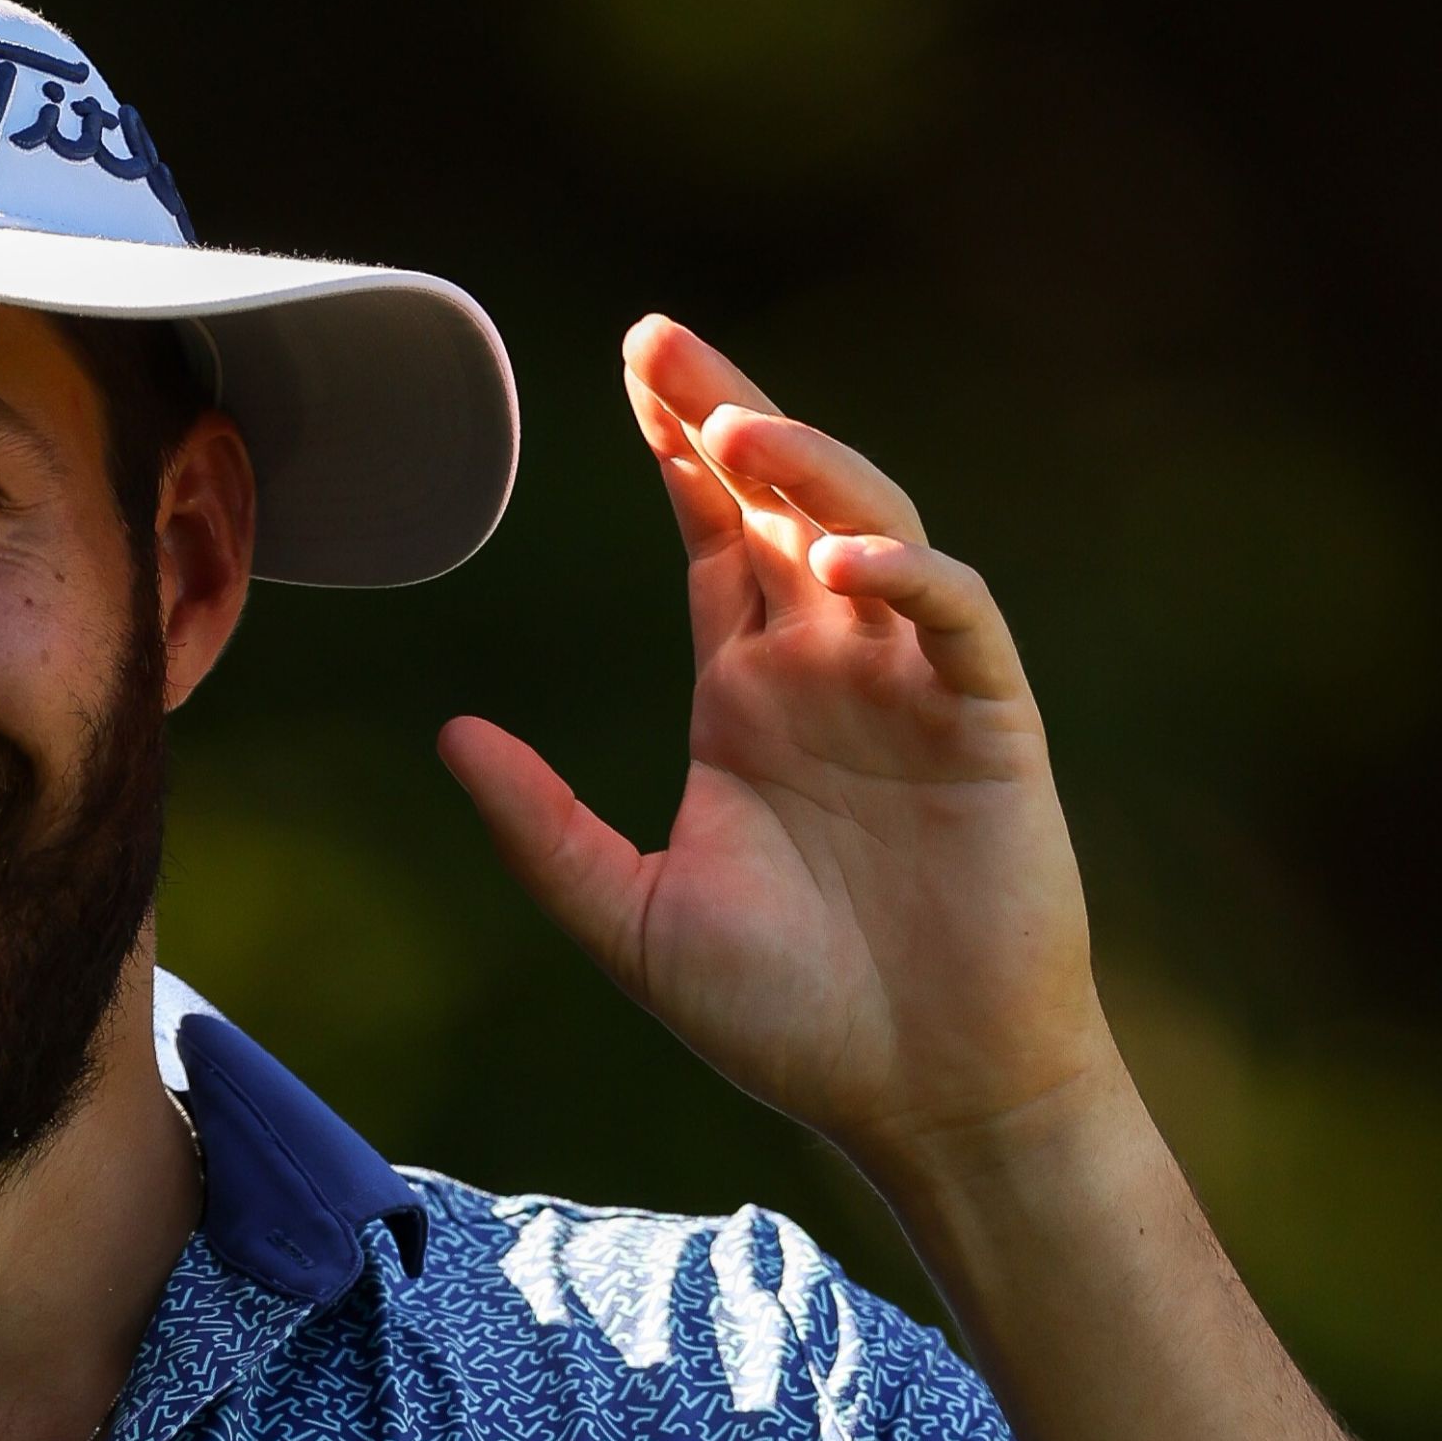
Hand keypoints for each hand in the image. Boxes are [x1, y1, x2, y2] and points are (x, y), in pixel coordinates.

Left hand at [438, 315, 1132, 1184]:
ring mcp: (913, 690)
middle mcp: (828, 671)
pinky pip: (955, 623)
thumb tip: (449, 734)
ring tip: (738, 429)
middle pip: (779, 503)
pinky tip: (840, 561)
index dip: (675, 448)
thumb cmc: (788, 1016)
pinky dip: (909, 577)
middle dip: (729, 414)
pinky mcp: (992, 728)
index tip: (630, 368)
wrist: (922, 1101)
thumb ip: (540, 828)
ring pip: (871, 531)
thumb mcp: (630, 917)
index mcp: (745, 697)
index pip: (708, 538)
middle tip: (663, 340)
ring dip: (811, 473)